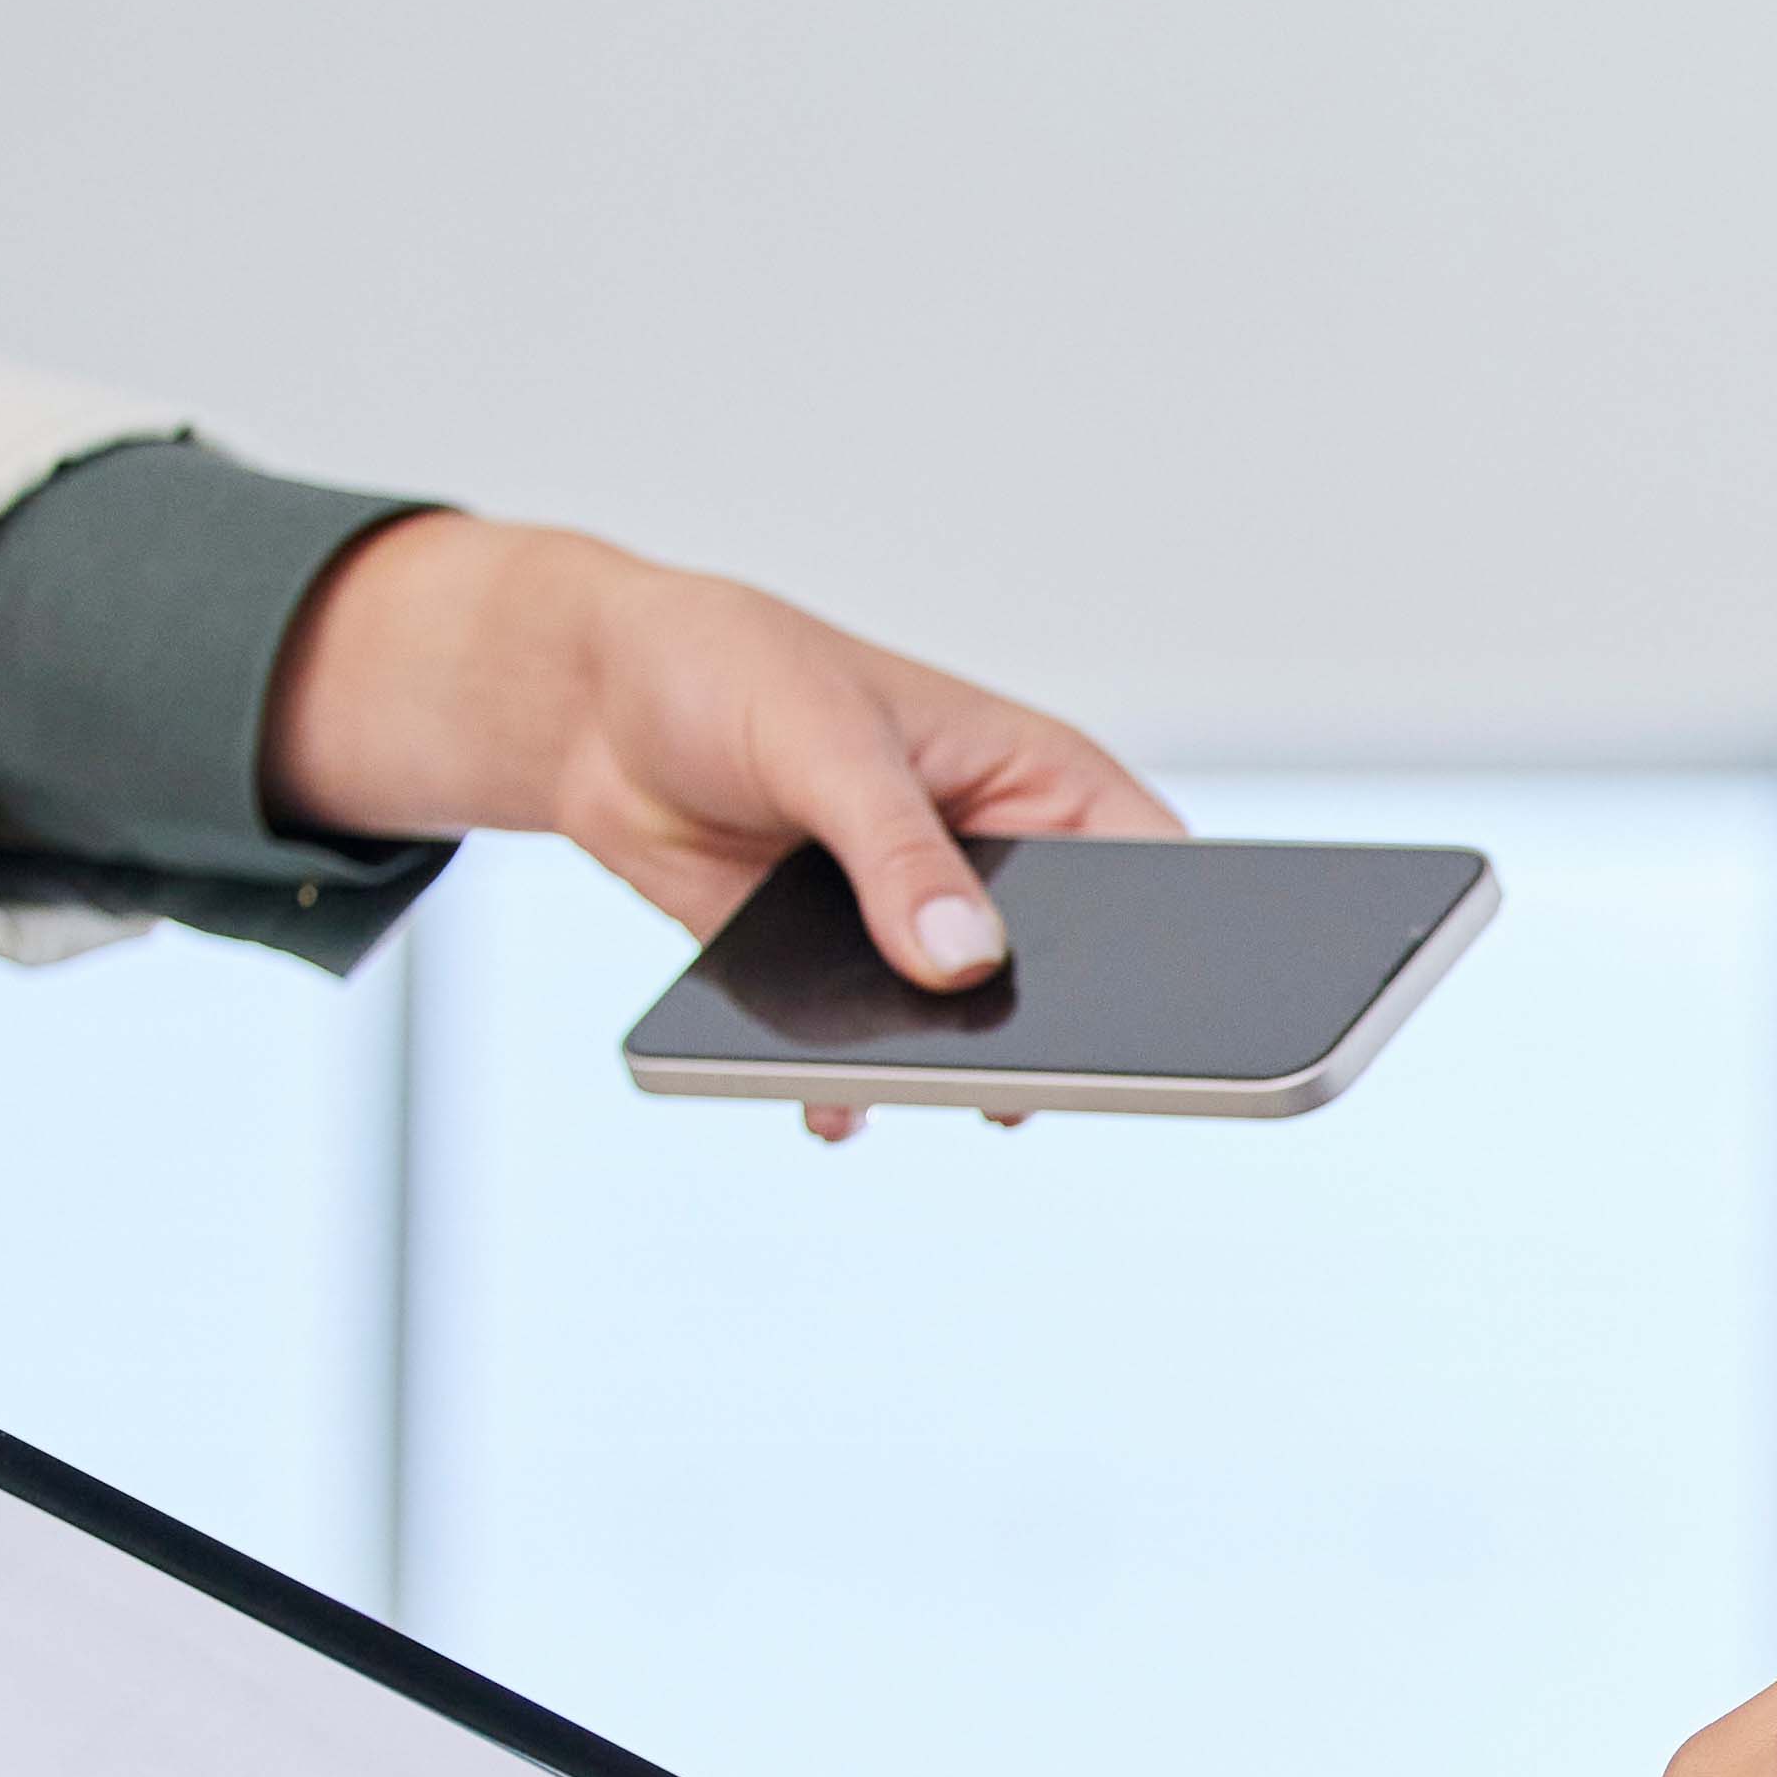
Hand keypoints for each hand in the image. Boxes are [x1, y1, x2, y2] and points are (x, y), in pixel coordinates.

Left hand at [260, 513, 1187, 1142]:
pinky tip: (833, 1106)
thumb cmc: (727, 670)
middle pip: (1072, 976)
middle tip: (1035, 1077)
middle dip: (1057, 1033)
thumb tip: (963, 957)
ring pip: (971, 1032)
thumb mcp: (823, 741)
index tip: (1182, 1009)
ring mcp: (919, 931)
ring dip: (945, 1069)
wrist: (591, 709)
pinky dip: (855, 1088)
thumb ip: (897, 850)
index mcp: (1037, 786)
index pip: (1154, 874)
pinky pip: (873, 1057)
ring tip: (915, 1089)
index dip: (1185, 942)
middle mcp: (995, 870)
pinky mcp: (840, 979)